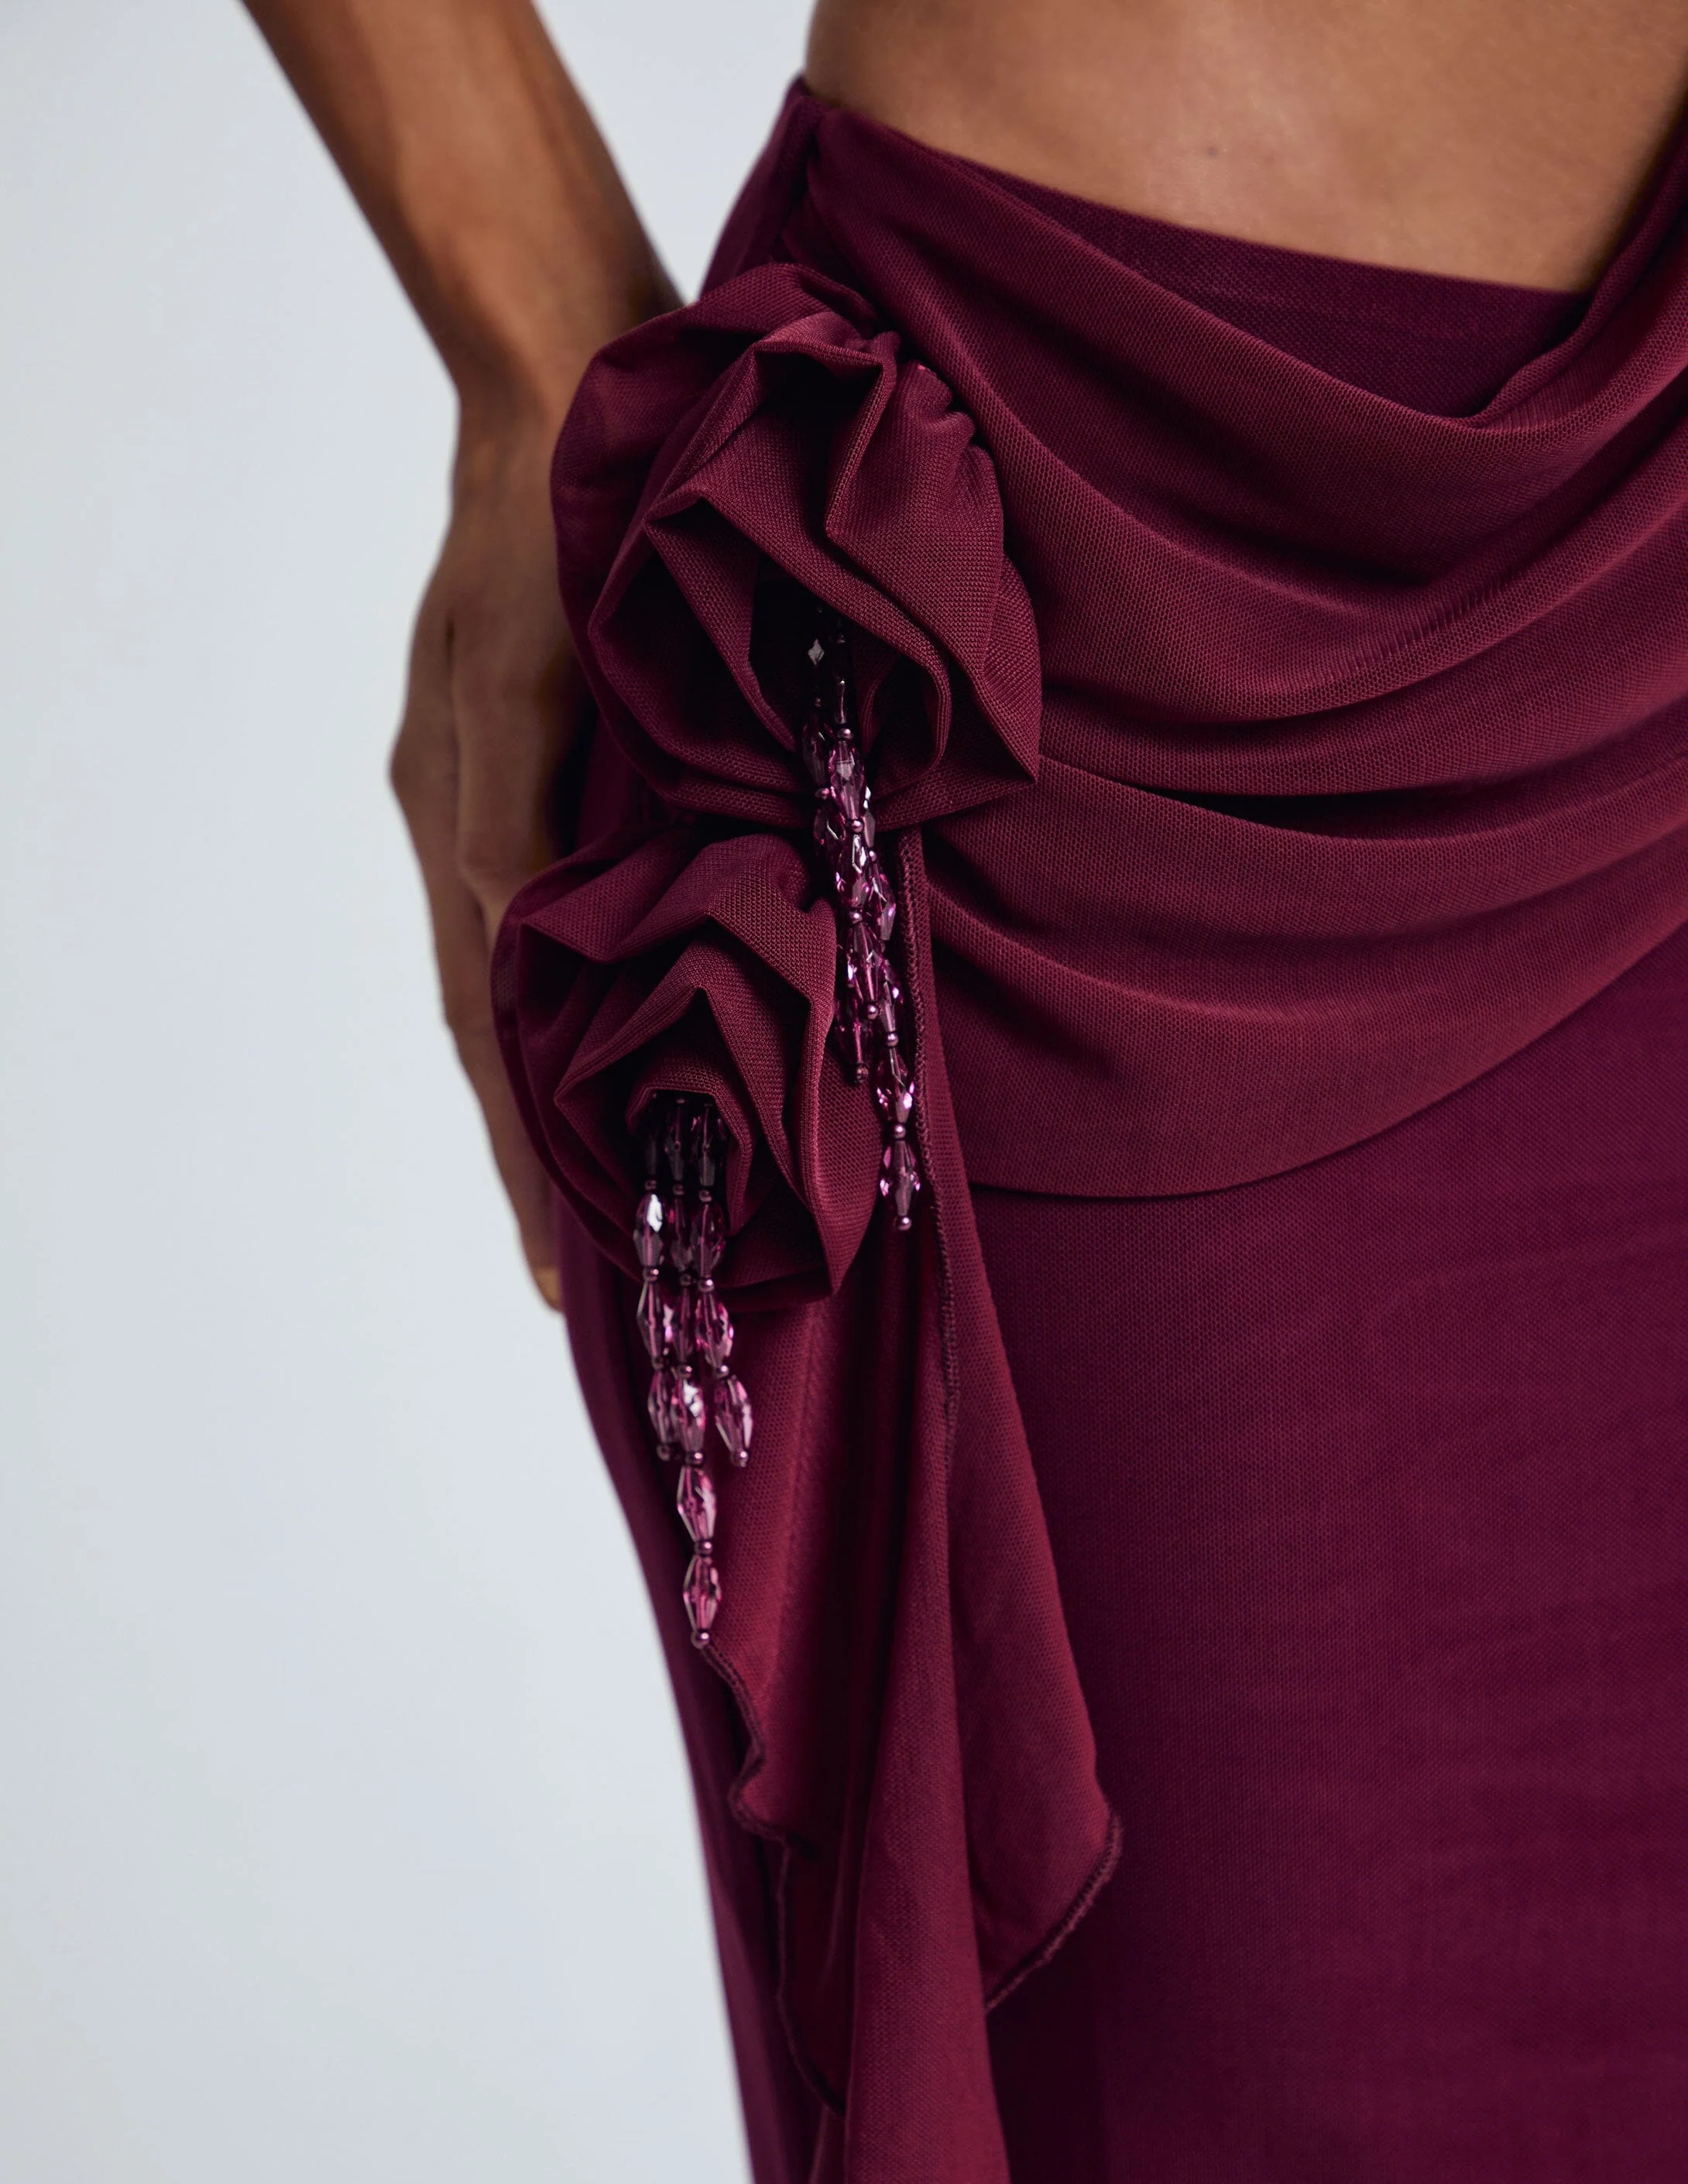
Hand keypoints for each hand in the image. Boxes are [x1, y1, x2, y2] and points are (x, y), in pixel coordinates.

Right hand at [390, 401, 582, 1311]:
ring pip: (539, 987)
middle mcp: (480, 837)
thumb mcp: (516, 662)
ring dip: (569, 1095)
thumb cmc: (551, 523)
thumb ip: (507, 808)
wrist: (574, 388)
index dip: (531, 1160)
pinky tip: (633, 1041)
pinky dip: (597, 999)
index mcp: (462, 828)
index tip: (568, 1280)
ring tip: (611, 1202)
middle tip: (586, 1285)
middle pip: (505, 1035)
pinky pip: (574, 918)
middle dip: (541, 1160)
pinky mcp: (569, 769)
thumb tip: (513, 938)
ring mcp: (516, 806)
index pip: (494, 1037)